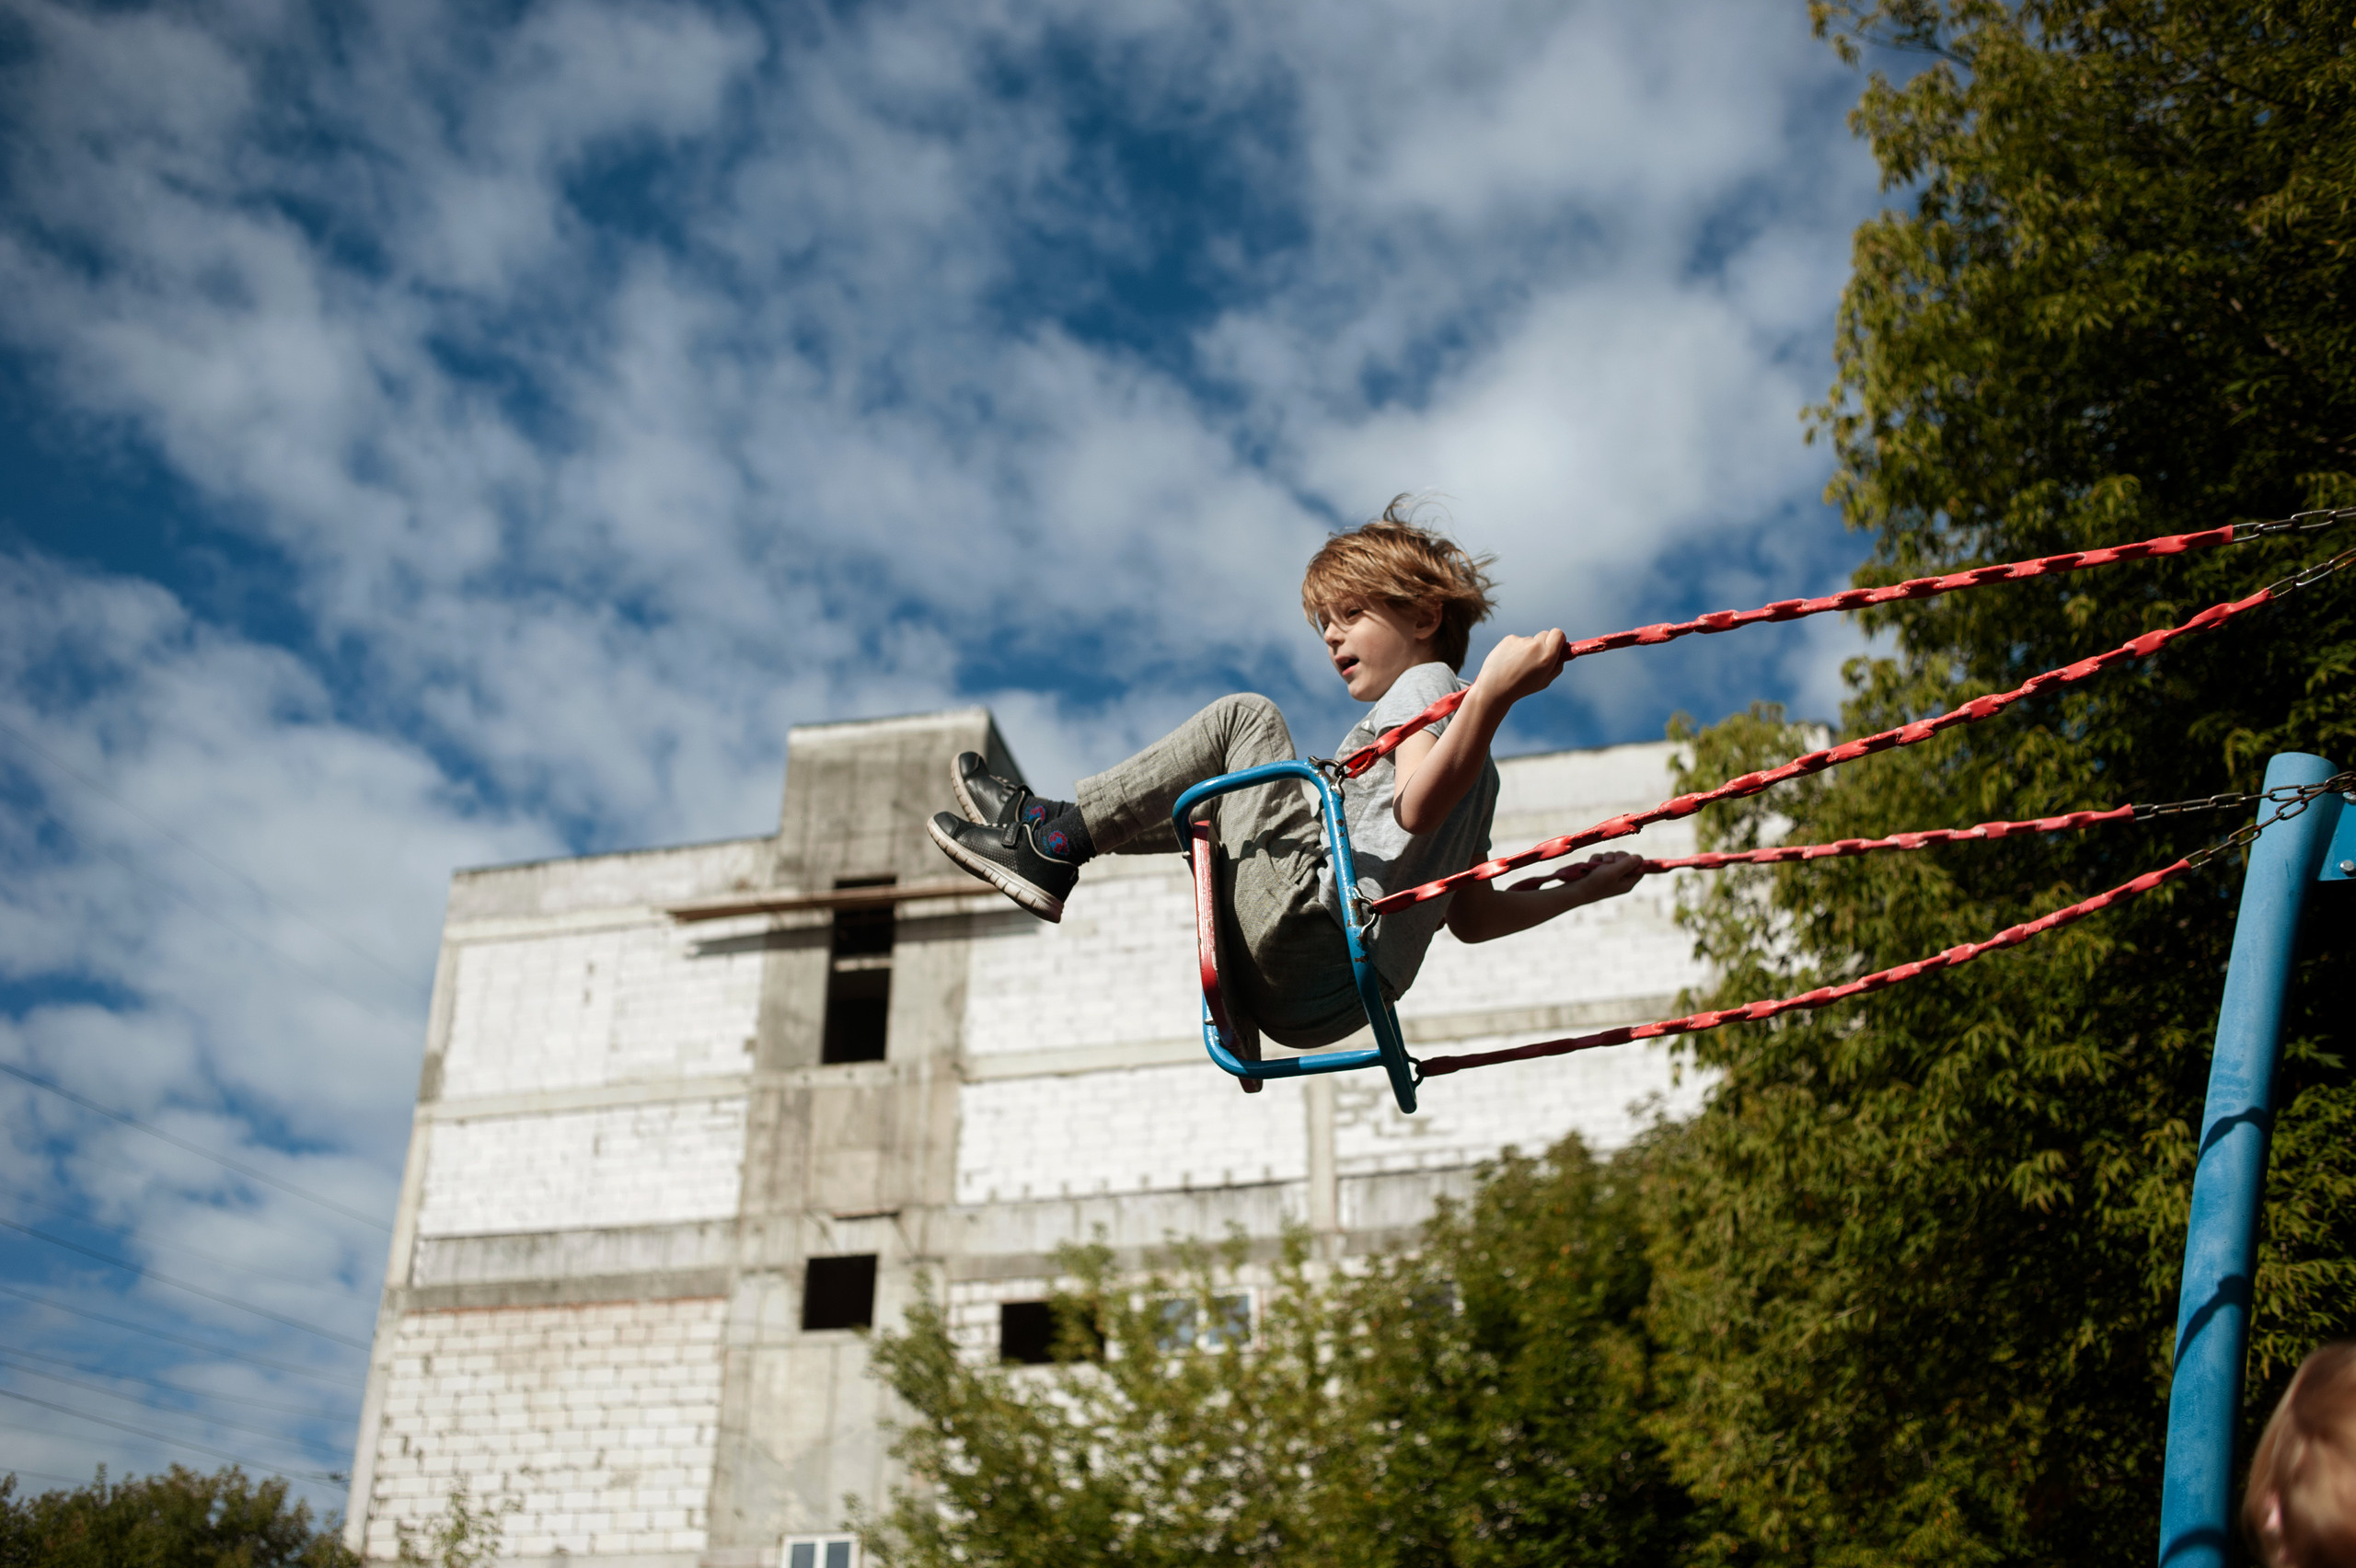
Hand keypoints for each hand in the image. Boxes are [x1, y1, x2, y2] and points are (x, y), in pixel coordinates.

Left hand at [1471, 629, 1568, 707]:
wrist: (1494, 687)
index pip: (1559, 634)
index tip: (1556, 646)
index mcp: (1547, 655)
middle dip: (1543, 644)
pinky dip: (1515, 649)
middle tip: (1536, 659)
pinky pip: (1517, 641)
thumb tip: (1563, 653)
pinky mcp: (1509, 639)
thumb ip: (1557, 665)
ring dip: (1527, 649)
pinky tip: (1508, 662)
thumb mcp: (1545, 681)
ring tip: (1517, 666)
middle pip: (1545, 634)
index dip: (1558, 640)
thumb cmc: (1522, 687)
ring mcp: (1521, 641)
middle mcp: (1535, 645)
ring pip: (1529, 640)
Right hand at [1508, 850, 1647, 898]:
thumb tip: (1639, 857)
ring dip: (1604, 858)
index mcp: (1627, 882)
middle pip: (1626, 860)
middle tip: (1609, 862)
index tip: (1625, 858)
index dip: (1634, 861)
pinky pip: (1601, 859)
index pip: (1639, 869)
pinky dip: (1596, 860)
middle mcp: (1620, 879)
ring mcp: (1609, 875)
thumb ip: (1627, 864)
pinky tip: (1591, 865)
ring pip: (1612, 857)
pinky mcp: (1598, 872)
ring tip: (1597, 865)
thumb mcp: (1614, 871)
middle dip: (1616, 856)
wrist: (1575, 890)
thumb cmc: (1595, 883)